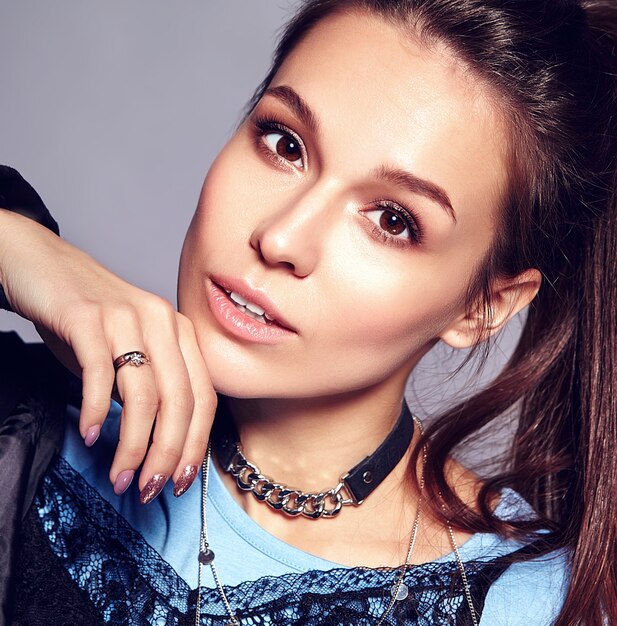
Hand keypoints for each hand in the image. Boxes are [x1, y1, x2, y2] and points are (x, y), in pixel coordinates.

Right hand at [0, 208, 215, 500]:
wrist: (43, 266)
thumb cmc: (89, 318)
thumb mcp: (129, 352)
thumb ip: (150, 389)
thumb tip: (161, 445)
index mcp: (180, 331)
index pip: (204, 397)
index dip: (196, 444)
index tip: (182, 480)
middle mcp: (162, 321)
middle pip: (179, 400)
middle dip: (167, 454)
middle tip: (150, 489)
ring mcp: (126, 317)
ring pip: (144, 394)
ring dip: (134, 445)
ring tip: (120, 476)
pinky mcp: (87, 316)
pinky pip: (99, 373)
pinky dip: (98, 410)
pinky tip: (91, 436)